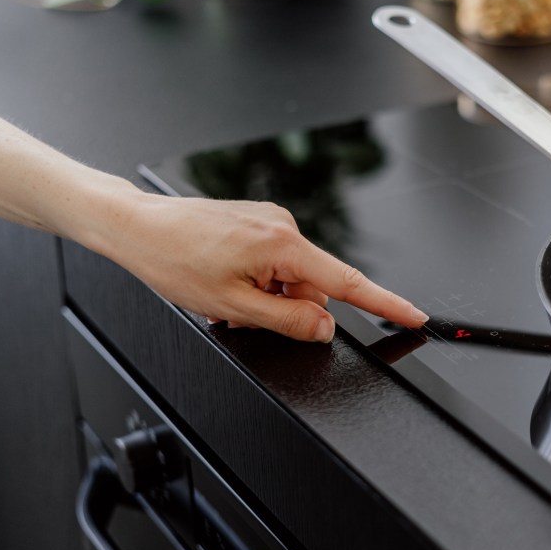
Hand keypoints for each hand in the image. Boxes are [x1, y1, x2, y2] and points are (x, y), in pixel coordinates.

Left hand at [104, 192, 427, 341]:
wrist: (137, 226)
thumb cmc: (174, 259)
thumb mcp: (234, 305)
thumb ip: (289, 320)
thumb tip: (325, 327)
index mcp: (283, 245)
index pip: (348, 282)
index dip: (385, 304)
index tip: (413, 315)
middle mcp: (283, 226)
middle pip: (313, 286)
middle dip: (287, 308)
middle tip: (241, 313)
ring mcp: (269, 222)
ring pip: (290, 278)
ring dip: (266, 297)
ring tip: (225, 297)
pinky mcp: (256, 222)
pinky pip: (274, 262)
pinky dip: (257, 280)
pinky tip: (225, 282)